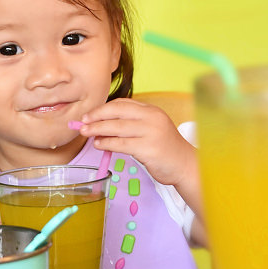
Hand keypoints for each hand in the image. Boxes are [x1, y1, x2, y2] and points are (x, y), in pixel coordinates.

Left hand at [78, 98, 193, 186]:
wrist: (185, 165)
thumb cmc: (164, 148)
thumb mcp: (151, 128)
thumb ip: (131, 123)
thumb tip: (100, 124)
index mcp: (151, 110)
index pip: (122, 103)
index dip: (103, 108)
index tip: (90, 114)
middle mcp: (152, 118)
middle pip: (117, 112)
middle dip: (97, 116)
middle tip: (82, 121)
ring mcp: (151, 133)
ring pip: (117, 128)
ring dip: (98, 129)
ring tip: (85, 132)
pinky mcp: (148, 149)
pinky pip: (121, 144)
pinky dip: (107, 143)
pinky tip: (99, 144)